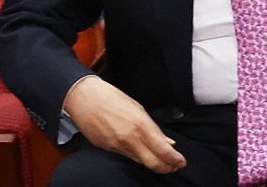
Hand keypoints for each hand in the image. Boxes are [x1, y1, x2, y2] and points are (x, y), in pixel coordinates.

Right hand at [63, 76, 185, 173]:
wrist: (85, 99)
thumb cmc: (112, 99)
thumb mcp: (139, 109)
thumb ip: (154, 129)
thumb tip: (167, 142)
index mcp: (141, 125)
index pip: (162, 150)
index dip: (174, 159)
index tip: (181, 161)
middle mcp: (130, 139)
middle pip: (153, 162)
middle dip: (166, 167)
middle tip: (175, 166)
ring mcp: (117, 146)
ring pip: (140, 162)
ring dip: (154, 165)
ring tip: (164, 164)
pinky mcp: (107, 149)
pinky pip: (127, 157)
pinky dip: (139, 159)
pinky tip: (145, 157)